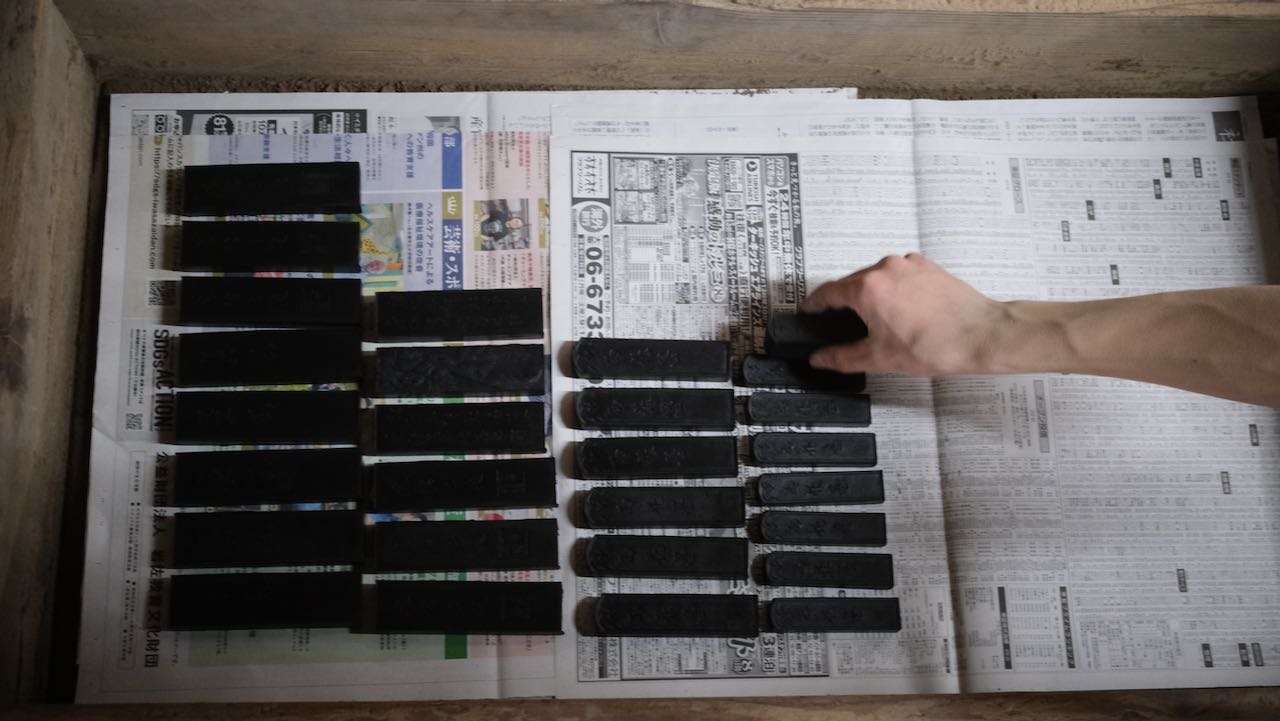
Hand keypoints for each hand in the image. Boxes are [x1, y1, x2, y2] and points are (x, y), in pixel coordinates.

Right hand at [799, 253, 1006, 375]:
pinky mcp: (928, 267)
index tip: (809, 311)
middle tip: (843, 324)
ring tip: (879, 323)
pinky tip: (903, 313)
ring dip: (871, 296)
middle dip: (845, 304)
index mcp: (868, 288)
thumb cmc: (938, 344)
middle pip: (852, 283)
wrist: (981, 335)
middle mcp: (886, 268)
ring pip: (876, 278)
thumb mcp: (880, 357)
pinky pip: (899, 276)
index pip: (828, 292)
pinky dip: (894, 290)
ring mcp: (908, 265)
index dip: (814, 304)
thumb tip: (821, 358)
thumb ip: (842, 357)